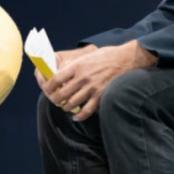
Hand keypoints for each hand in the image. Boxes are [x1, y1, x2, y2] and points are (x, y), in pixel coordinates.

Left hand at [41, 41, 155, 121]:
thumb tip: (61, 73)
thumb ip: (74, 65)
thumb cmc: (106, 55)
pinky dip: (80, 116)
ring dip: (66, 107)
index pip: (55, 79)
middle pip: (61, 94)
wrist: (125, 59)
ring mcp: (92, 88)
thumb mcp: (86, 56)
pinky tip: (77, 117)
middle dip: (56, 100)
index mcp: (77, 66)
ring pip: (72, 104)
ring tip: (66, 107)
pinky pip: (87, 111)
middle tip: (56, 101)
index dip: (48, 87)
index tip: (47, 90)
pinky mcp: (101, 96)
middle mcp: (82, 78)